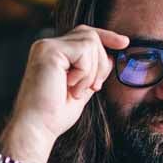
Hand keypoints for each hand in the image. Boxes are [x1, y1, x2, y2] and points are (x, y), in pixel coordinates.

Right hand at [1, 25, 128, 162]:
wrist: (37, 128)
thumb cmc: (54, 115)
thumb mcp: (82, 90)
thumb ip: (93, 72)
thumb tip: (110, 57)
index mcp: (53, 53)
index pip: (84, 34)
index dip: (106, 36)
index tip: (124, 43)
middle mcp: (48, 46)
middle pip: (91, 36)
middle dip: (101, 62)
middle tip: (94, 87)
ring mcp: (47, 46)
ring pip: (90, 42)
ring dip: (91, 72)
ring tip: (75, 91)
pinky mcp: (49, 50)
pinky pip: (84, 51)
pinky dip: (85, 73)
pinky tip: (70, 87)